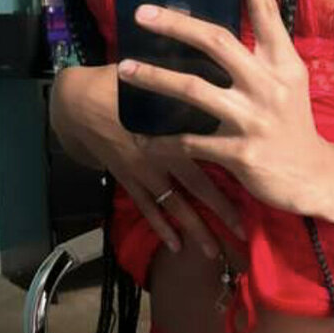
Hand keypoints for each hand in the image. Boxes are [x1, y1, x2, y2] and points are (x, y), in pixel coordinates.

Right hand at [49, 64, 245, 257]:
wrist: (77, 102)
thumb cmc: (119, 84)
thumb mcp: (156, 80)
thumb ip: (188, 86)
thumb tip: (222, 80)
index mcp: (170, 131)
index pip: (209, 158)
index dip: (232, 178)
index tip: (256, 195)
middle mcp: (158, 157)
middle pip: (195, 191)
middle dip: (219, 214)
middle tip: (242, 236)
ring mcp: (141, 172)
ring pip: (173, 206)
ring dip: (194, 230)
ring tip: (213, 252)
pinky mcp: (126, 179)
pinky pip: (146, 207)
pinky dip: (160, 227)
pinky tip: (176, 246)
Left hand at [117, 0, 333, 216]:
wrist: (315, 178)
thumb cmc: (293, 124)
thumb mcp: (287, 82)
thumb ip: (261, 56)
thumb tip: (220, 29)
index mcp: (284, 62)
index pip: (267, 10)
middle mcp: (270, 83)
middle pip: (217, 41)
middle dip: (176, 24)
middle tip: (141, 13)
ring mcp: (255, 118)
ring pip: (194, 89)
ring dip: (154, 77)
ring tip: (124, 68)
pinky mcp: (242, 152)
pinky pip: (190, 142)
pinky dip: (163, 142)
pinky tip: (143, 140)